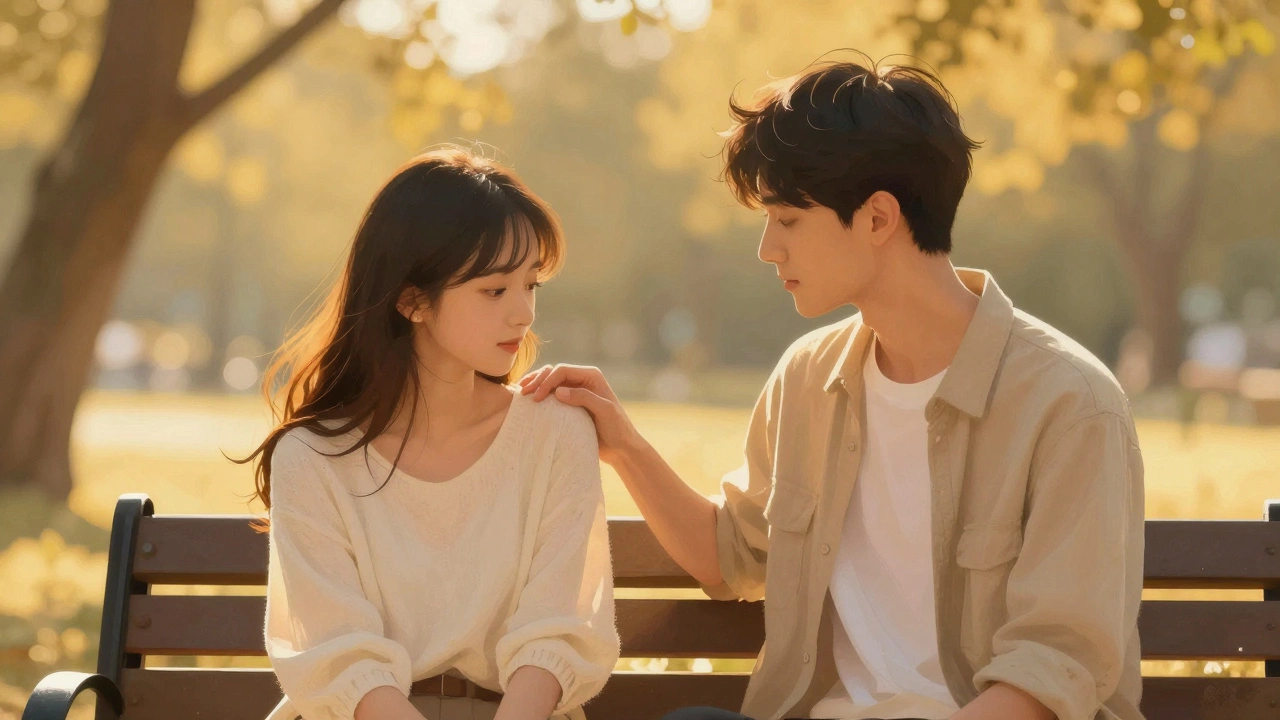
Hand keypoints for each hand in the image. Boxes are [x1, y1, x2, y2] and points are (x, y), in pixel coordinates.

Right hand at [518, 364, 642, 465]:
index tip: (536, 398)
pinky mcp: (570, 404)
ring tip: (522, 393)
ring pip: (550, 382)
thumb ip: (584, 398)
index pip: (562, 371)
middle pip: (554, 373)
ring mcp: (575, 391)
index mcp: (591, 376)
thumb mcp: (604, 411)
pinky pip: (552, 395)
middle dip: (537, 380)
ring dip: (536, 385)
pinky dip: (540, 395)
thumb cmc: (617, 428)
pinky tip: (529, 400)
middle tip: (524, 394)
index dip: (547, 381)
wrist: (621, 447)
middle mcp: (582, 380)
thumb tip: (558, 392)